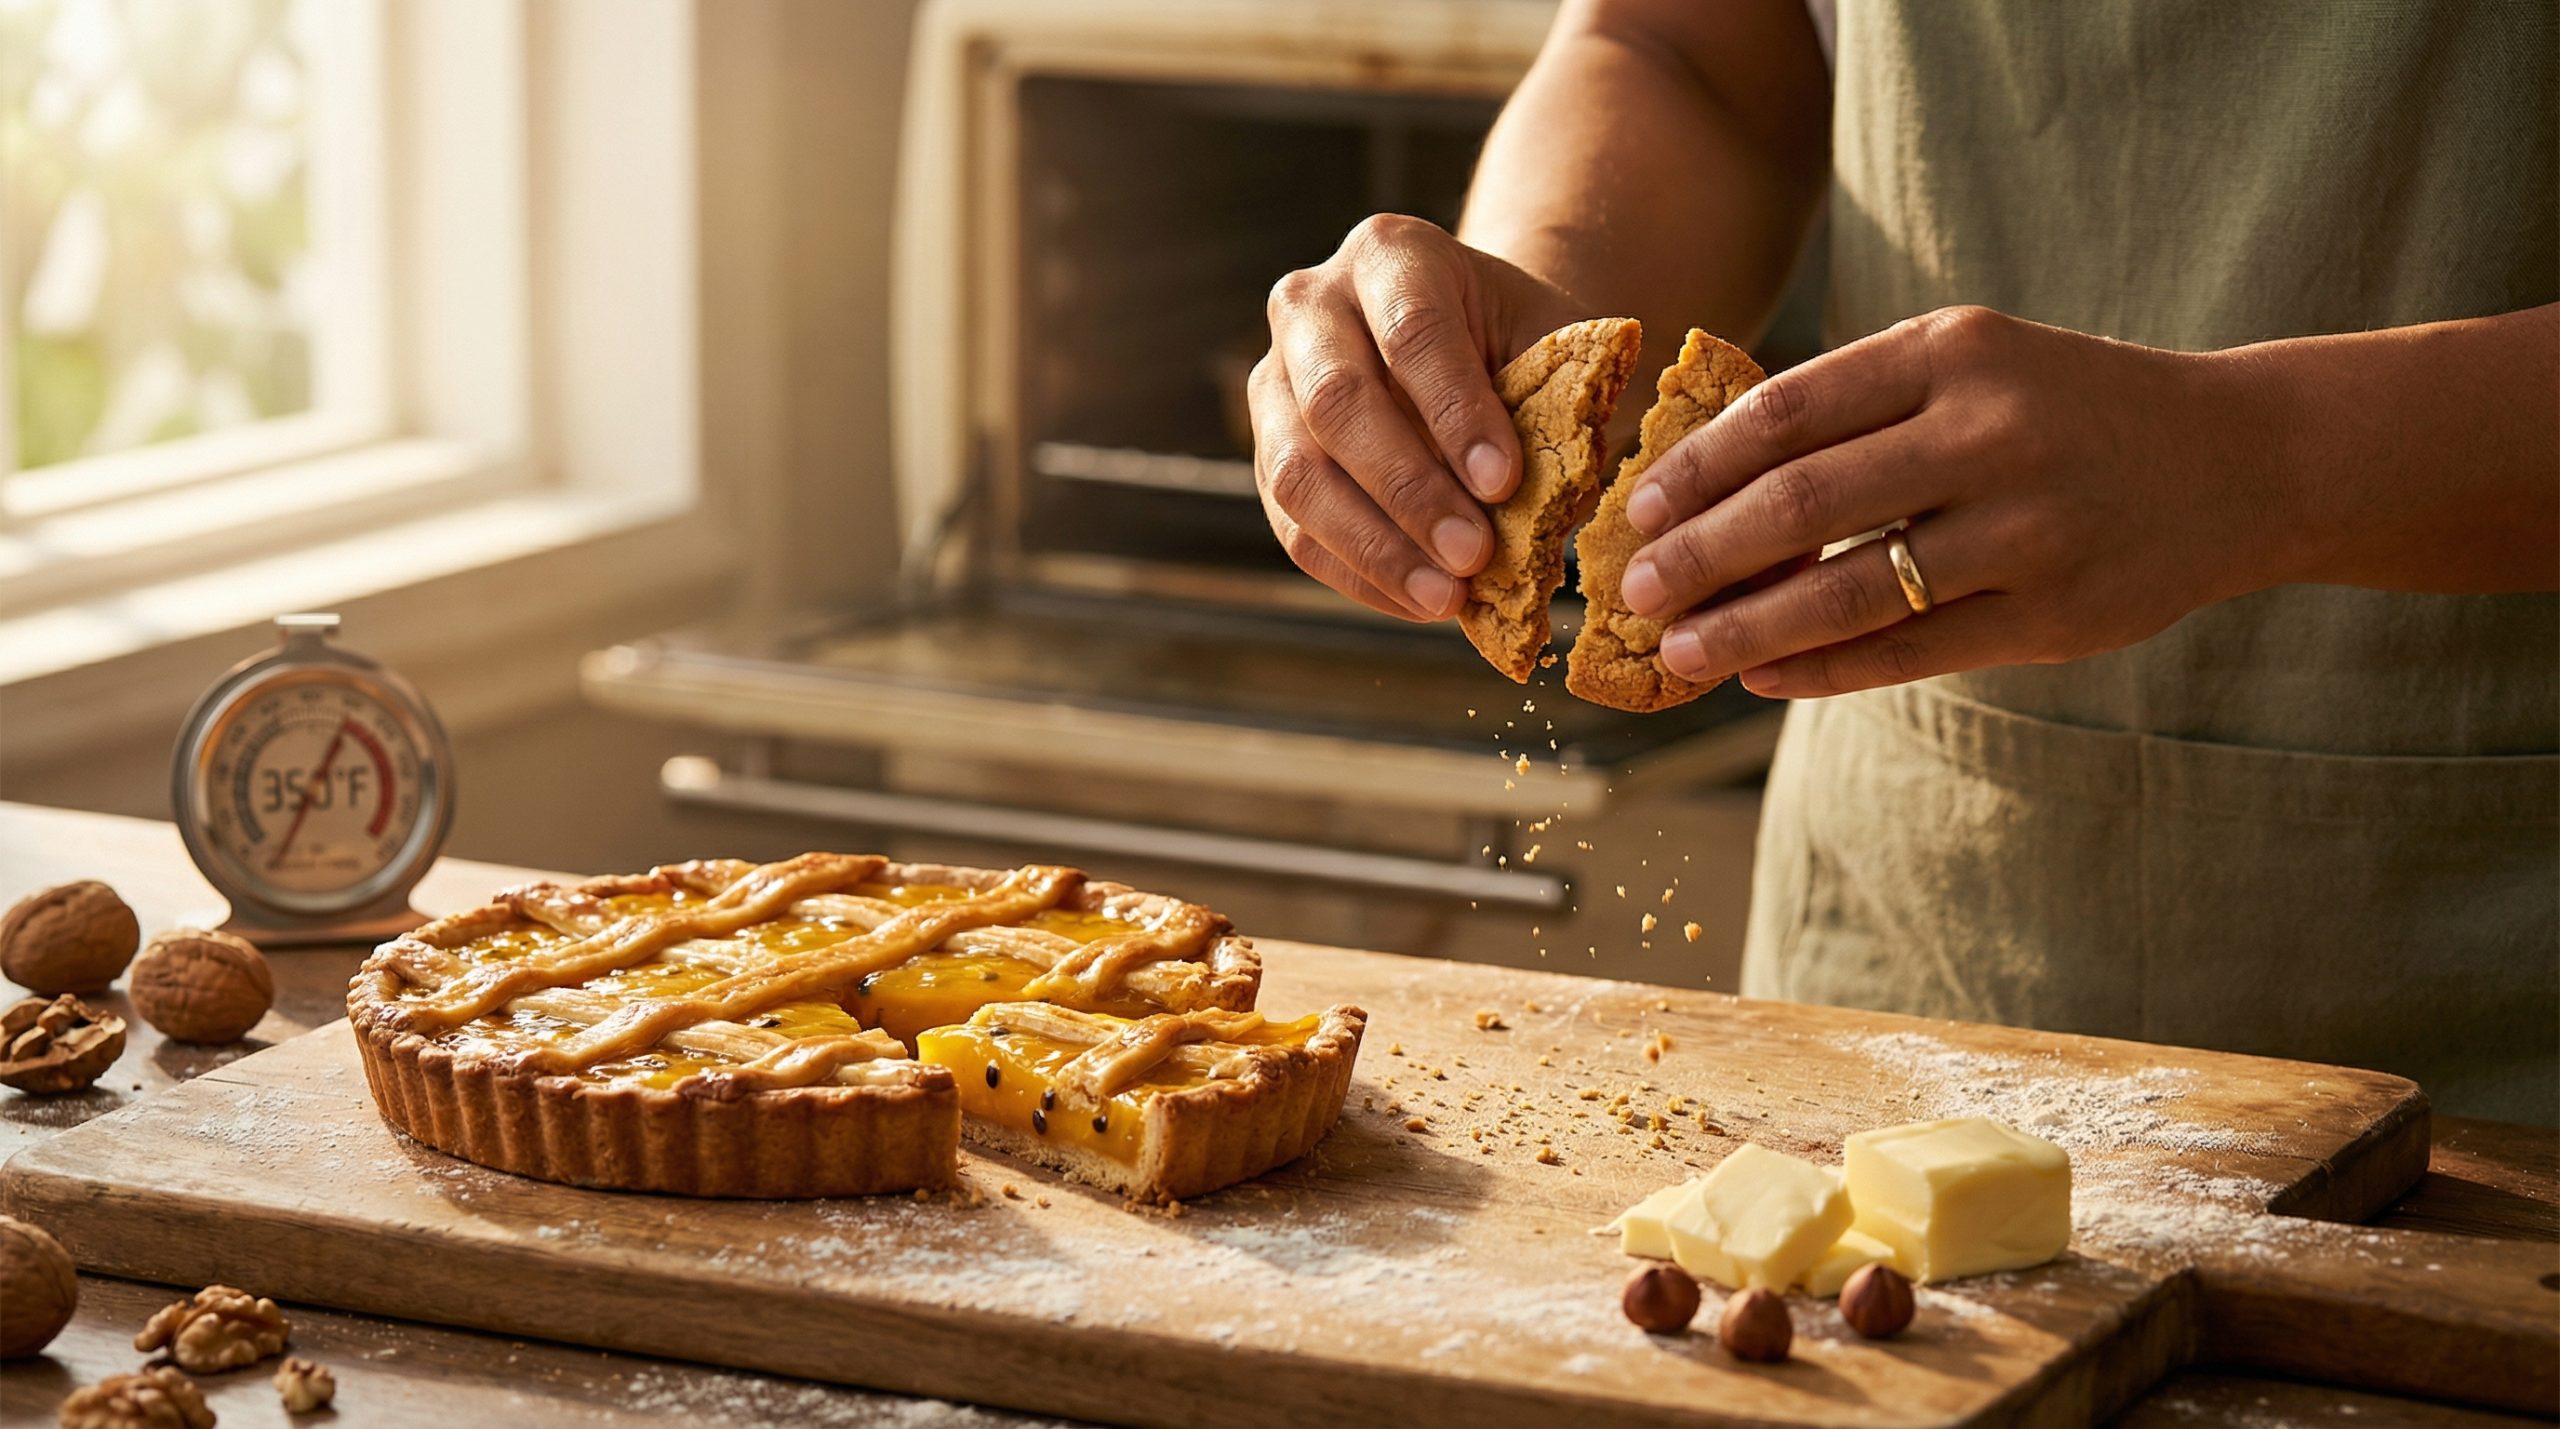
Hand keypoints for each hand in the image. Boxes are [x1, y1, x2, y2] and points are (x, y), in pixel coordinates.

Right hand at [1252, 214, 1582, 619]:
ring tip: (1447, 596)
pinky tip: (1419, 602)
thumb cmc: (1519, 341)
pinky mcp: (1267, 454)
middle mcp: (1311, 306)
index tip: (1503, 482)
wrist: (1471, 341)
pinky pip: (1293, 526)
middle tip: (1474, 555)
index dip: (1455, 412)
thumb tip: (1559, 504)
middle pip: (1337, 402)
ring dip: (1375, 546)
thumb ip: (1559, 403)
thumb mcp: (1554, 344)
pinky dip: (1358, 573)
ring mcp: (1274, 382)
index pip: (1412, 332)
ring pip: (1297, 473)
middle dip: (1409, 490)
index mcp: (1390, 254)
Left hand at [1616, 306, 2297, 696]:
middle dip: (1700, 555)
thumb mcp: (1973, 365)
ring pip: (1847, 591)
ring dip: (1745, 628)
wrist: (2239, 460)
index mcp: (1955, 353)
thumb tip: (1708, 483)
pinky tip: (1762, 675)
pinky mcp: (2051, 617)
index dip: (1699, 467)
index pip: (1788, 412)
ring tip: (1679, 651)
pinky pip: (1906, 650)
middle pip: (1802, 504)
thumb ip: (1856, 409)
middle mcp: (1990, 433)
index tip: (1639, 507)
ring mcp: (2026, 530)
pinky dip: (1820, 667)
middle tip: (1632, 592)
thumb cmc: (2067, 408)